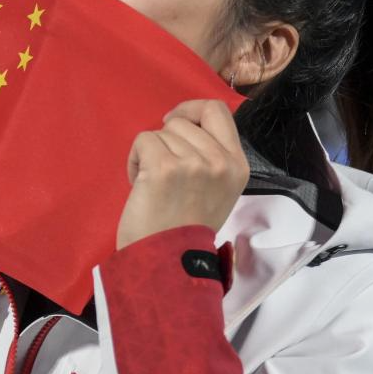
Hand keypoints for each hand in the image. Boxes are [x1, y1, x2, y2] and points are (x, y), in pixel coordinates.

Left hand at [116, 100, 250, 250]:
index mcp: (237, 165)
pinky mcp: (164, 167)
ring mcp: (193, 163)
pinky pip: (143, 140)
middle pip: (183, 121)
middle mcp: (220, 161)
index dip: (192, 110)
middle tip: (164, 172)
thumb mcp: (217, 190)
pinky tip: (140, 184)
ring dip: (151, 153)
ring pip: (161, 132)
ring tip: (154, 184)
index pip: (218, 110)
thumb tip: (186, 124)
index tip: (175, 123)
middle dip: (167, 141)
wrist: (166, 263)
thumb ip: (212, 157)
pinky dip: (135, 160)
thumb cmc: (186, 229)